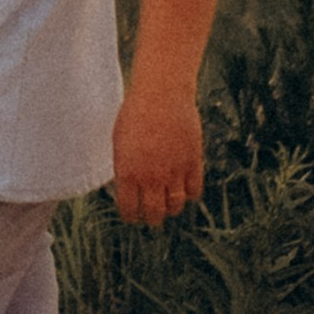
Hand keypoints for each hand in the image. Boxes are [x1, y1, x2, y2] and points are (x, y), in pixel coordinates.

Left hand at [111, 79, 204, 228]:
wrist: (161, 95)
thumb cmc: (134, 114)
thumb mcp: (119, 143)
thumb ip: (124, 168)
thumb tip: (128, 188)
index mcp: (127, 173)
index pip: (129, 210)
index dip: (131, 216)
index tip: (133, 215)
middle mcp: (150, 177)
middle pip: (154, 214)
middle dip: (151, 218)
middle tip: (152, 216)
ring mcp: (173, 172)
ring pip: (175, 206)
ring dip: (171, 209)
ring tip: (168, 205)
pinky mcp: (192, 163)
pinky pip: (194, 192)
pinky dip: (189, 194)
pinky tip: (183, 188)